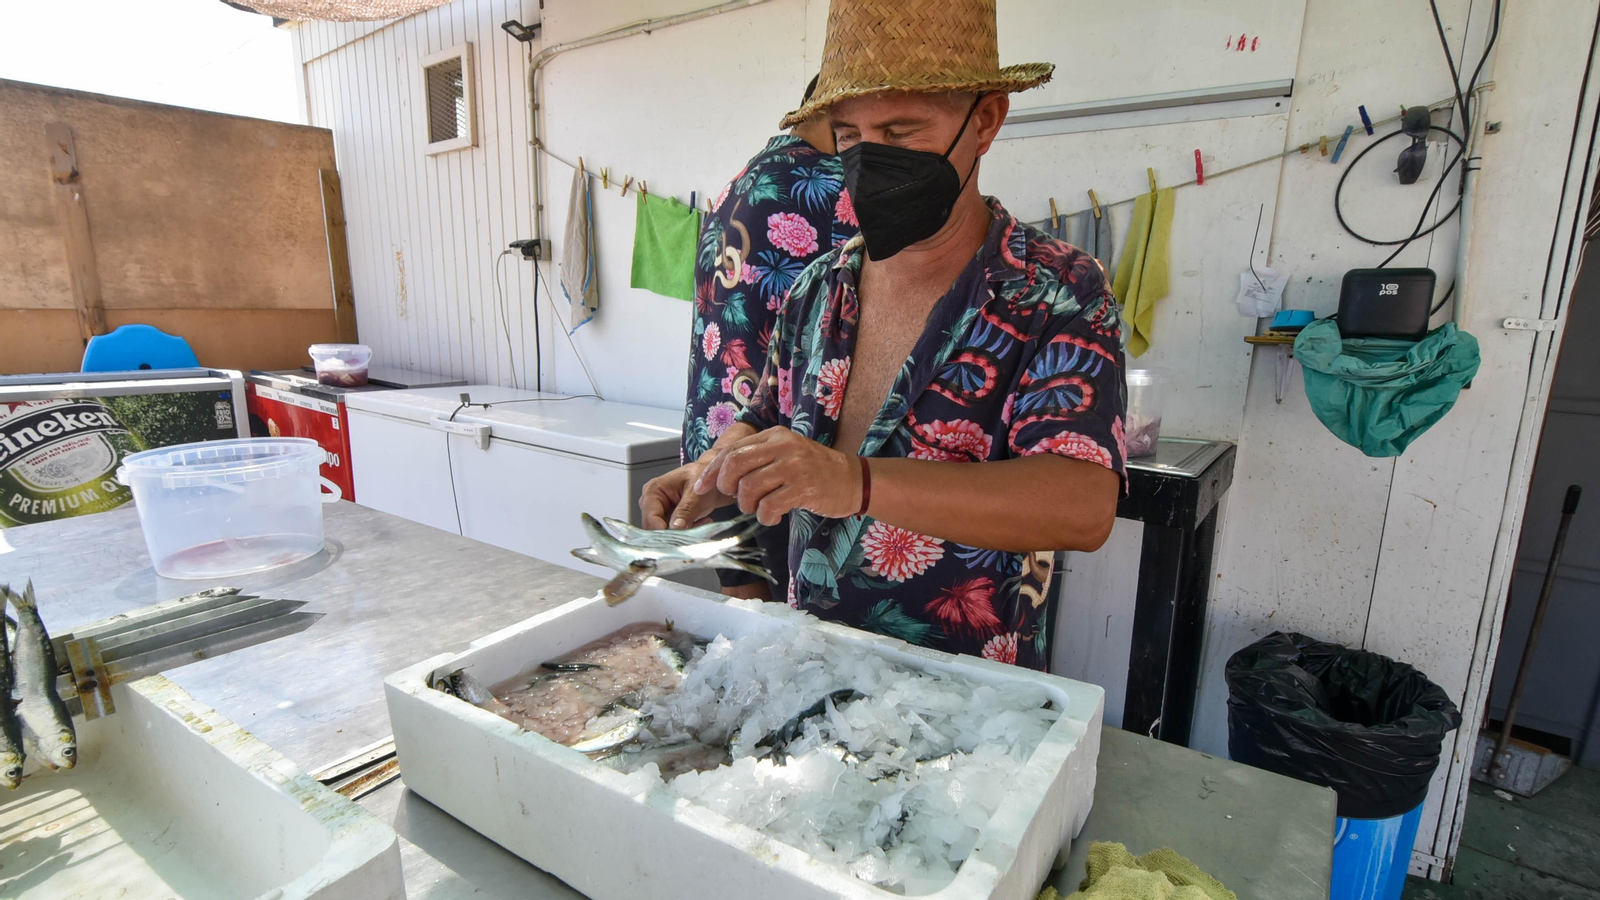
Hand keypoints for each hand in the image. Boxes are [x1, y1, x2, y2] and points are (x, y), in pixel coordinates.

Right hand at [639, 454, 732, 528]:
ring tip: (700, 521)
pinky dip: (687, 532)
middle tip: (694, 530)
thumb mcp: (696, 494)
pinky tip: (700, 522)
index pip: (651, 518)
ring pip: (664, 534)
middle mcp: (651, 503)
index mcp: (653, 491)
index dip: (663, 531)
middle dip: (674, 533)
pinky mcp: (667, 520)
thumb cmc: (702, 478)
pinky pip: (673, 534)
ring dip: (683, 533)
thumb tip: (676, 528)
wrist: (711, 479)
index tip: (680, 537)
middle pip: (654, 529)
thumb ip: (685, 510)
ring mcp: (659, 513)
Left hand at [694, 427, 861, 525]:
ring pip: (749, 487)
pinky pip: (769, 506)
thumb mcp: (786, 453)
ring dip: (747, 505)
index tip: (701, 487)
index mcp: (775, 436)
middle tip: (734, 498)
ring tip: (758, 508)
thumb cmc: (814, 470)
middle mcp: (783, 446)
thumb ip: (758, 458)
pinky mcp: (803, 488)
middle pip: (735, 465)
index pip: (732, 450)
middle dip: (726, 487)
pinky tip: (772, 518)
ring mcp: (794, 466)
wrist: (853, 479)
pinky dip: (765, 517)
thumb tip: (720, 474)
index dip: (712, 471)